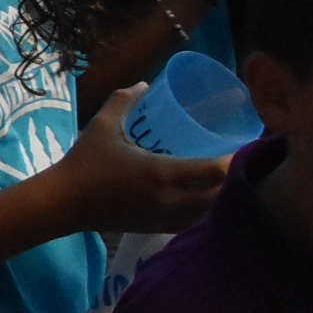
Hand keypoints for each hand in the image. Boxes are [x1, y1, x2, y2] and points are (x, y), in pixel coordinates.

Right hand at [54, 86, 231, 233]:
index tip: (247, 146)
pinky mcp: (161, 228)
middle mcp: (171, 199)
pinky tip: (207, 199)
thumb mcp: (102, 126)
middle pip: (223, 196)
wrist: (66, 203)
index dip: (236, 160)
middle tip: (244, 163)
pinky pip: (197, 222)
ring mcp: (168, 218)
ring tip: (230, 181)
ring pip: (212, 214)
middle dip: (237, 181)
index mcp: (161, 173)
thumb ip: (124, 101)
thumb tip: (145, 84)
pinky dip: (208, 212)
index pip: (215, 171)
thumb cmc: (85, 162)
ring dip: (225, 199)